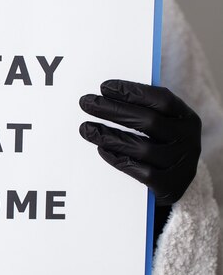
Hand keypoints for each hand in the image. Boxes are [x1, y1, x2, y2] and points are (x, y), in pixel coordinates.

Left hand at [79, 79, 200, 205]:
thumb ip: (142, 110)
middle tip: (86, 103)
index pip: (162, 99)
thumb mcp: (162, 125)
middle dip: (113, 110)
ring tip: (86, 128)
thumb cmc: (161, 145)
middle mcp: (189, 140)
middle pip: (149, 121)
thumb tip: (105, 95)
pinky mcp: (170, 186)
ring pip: (142, 148)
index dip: (133, 92)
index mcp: (187, 118)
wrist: (176, 184)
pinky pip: (141, 172)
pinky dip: (118, 159)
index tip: (104, 87)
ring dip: (109, 136)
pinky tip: (101, 149)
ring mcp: (181, 165)